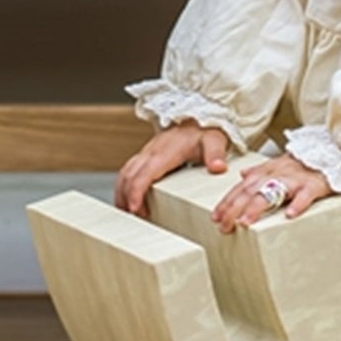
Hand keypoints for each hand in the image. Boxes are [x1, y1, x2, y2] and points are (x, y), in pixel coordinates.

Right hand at [115, 122, 231, 218]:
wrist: (198, 121)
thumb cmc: (204, 132)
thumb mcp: (214, 141)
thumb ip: (215, 153)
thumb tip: (218, 167)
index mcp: (164, 152)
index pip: (144, 173)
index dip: (136, 191)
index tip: (134, 208)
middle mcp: (150, 152)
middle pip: (128, 176)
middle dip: (126, 198)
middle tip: (135, 219)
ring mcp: (145, 154)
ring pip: (124, 174)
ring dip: (122, 194)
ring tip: (129, 214)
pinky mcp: (145, 158)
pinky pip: (128, 173)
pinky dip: (124, 188)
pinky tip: (130, 203)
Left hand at [211, 153, 335, 233]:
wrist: (333, 149)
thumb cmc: (305, 162)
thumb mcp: (279, 164)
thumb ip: (260, 171)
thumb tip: (242, 175)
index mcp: (268, 171)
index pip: (242, 187)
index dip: (228, 201)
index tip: (216, 217)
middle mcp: (278, 173)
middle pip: (251, 190)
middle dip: (234, 208)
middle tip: (224, 226)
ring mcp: (296, 179)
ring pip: (272, 191)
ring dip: (257, 207)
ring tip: (245, 222)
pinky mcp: (314, 185)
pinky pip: (305, 195)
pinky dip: (297, 204)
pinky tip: (289, 215)